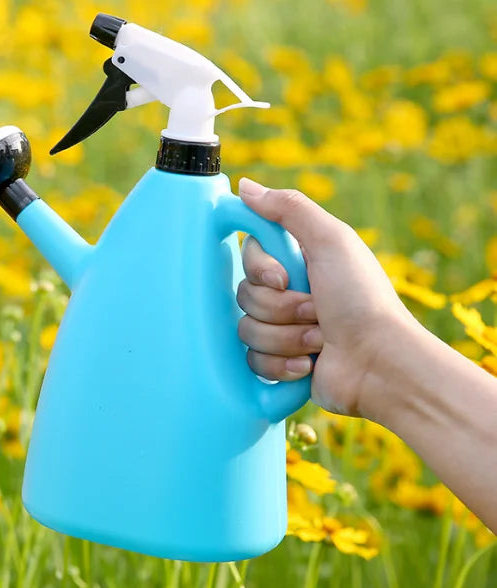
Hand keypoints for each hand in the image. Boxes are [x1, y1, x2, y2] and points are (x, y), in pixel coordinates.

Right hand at [237, 178, 418, 418]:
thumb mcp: (331, 240)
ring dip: (286, 337)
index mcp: (298, 261)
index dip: (260, 269)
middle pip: (246, 295)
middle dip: (281, 308)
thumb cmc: (361, 299)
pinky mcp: (281, 363)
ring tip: (319, 339)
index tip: (284, 278)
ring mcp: (284, 329)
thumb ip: (288, 208)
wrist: (378, 363)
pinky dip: (282, 365)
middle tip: (317, 310)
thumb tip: (245, 186)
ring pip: (247, 330)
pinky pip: (253, 361)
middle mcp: (289, 293)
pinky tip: (309, 364)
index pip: (249, 256)